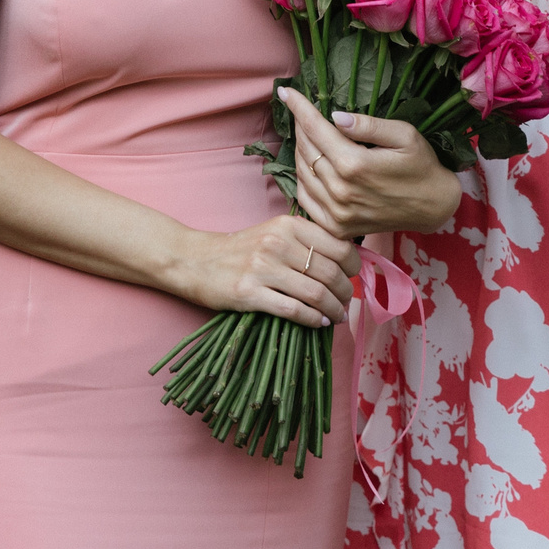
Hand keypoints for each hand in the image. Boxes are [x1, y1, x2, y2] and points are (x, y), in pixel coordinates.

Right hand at [179, 213, 356, 327]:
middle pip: (330, 272)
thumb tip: (346, 261)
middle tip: (346, 302)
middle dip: (345, 292)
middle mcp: (277, 243)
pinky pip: (293, 310)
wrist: (195, 260)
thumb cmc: (240, 249)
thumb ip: (306, 241)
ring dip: (333, 309)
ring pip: (316, 293)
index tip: (353, 277)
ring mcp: (262, 268)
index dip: (353, 266)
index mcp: (288, 225)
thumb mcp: (274, 232)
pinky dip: (313, 320)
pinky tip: (318, 323)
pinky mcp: (249, 294)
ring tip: (337, 316)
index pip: (338, 245)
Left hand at [283, 88, 460, 238]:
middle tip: (300, 110)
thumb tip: (335, 116)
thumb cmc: (422, 166)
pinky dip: (301, 179)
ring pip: (301, 173)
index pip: (315, 129)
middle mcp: (340, 190)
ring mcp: (336, 212)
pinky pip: (305, 199)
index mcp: (354, 164)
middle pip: (305, 149)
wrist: (433, 207)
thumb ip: (369, 125)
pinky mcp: (337, 227)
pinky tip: (309, 164)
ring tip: (306, 134)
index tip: (285, 91)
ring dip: (299, 150)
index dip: (298, 107)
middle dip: (299, 125)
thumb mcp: (404, 135)